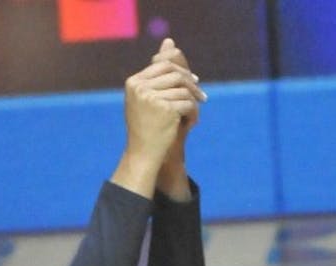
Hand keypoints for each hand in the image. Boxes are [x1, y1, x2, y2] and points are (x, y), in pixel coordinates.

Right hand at [112, 41, 203, 196]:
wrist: (144, 154)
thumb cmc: (147, 126)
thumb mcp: (150, 96)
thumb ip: (160, 71)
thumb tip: (170, 41)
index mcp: (134, 82)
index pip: (163, 64)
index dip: (182, 71)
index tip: (194, 83)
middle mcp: (139, 87)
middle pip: (175, 73)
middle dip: (191, 84)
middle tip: (201, 97)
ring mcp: (150, 97)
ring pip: (183, 89)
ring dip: (193, 102)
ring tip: (193, 114)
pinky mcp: (164, 109)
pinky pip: (187, 103)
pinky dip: (193, 114)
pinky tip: (191, 124)